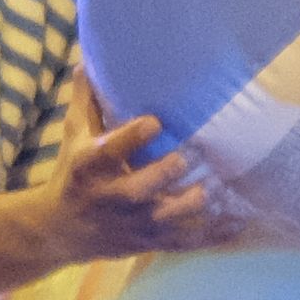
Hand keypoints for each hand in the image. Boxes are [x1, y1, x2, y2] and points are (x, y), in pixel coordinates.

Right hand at [29, 115, 248, 268]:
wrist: (60, 230)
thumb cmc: (73, 173)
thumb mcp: (73, 135)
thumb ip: (87, 100)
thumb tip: (88, 58)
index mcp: (90, 166)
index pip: (108, 152)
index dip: (132, 138)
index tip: (155, 121)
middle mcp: (111, 196)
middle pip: (139, 189)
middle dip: (165, 174)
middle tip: (191, 156)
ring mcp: (133, 222)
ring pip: (165, 219)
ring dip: (192, 205)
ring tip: (216, 190)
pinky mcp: (150, 241)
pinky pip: (184, 241)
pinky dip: (213, 234)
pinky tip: (238, 221)